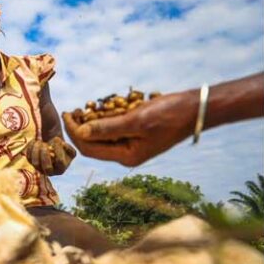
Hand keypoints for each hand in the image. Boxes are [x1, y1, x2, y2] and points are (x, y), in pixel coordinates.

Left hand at [24, 136, 76, 175]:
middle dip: (46, 154)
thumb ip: (68, 148)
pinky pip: (29, 157)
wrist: (52, 149)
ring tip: (39, 142)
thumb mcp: (69, 149)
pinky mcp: (31, 163)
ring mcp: (39, 168)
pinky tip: (35, 141)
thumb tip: (62, 145)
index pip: (60, 161)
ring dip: (36, 151)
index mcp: (61, 168)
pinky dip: (31, 148)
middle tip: (45, 144)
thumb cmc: (62, 149)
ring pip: (36, 163)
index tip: (57, 138)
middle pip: (47, 167)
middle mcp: (50, 172)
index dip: (58, 149)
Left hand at [62, 91, 196, 166]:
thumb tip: (81, 132)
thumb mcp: (136, 120)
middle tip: (72, 110)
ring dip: (90, 122)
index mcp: (126, 156)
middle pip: (93, 144)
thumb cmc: (170, 114)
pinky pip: (113, 128)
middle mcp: (126, 154)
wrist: (196, 109)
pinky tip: (98, 107)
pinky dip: (104, 118)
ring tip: (82, 108)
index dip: (74, 132)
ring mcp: (131, 144)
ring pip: (101, 135)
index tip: (67, 114)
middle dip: (79, 128)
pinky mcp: (136, 133)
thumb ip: (107, 128)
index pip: (89, 148)